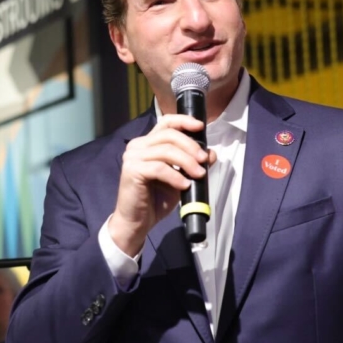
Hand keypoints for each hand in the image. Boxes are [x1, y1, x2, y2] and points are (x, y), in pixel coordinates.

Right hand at [108, 114, 215, 255]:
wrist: (137, 221)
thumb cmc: (156, 199)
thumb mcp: (180, 179)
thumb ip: (192, 164)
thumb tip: (210, 153)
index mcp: (148, 143)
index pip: (166, 122)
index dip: (184, 121)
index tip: (200, 127)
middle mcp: (137, 146)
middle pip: (169, 135)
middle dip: (191, 146)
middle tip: (204, 161)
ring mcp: (132, 157)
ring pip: (165, 150)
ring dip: (186, 161)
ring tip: (198, 175)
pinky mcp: (131, 170)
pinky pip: (159, 168)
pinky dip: (175, 176)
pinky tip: (184, 185)